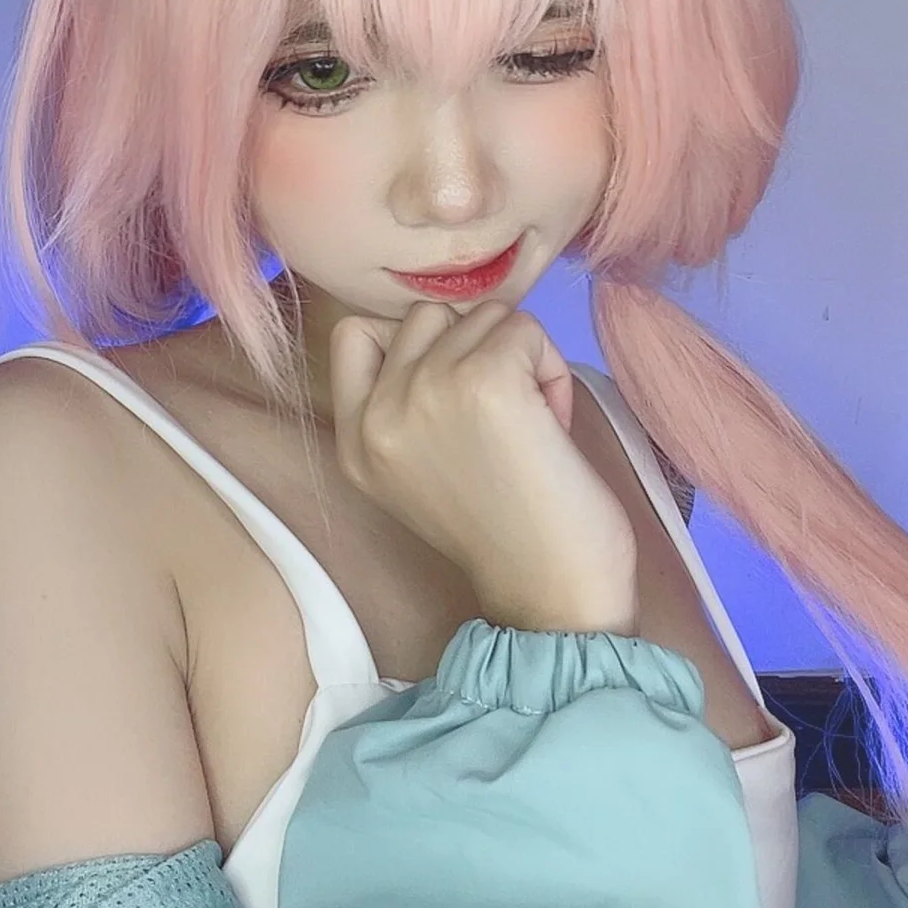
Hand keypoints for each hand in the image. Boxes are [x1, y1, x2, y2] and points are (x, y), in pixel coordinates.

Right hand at [329, 300, 638, 635]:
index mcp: (354, 440)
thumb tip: (452, 329)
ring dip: (521, 356)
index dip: (417, 343)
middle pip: (428, 314)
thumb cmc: (507, 532)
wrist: (551, 593)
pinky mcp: (485, 380)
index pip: (355, 333)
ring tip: (532, 423)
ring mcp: (427, 390)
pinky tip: (553, 420)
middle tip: (504, 414)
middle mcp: (377, 412)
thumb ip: (408, 404)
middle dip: (475, 346)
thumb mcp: (418, 471)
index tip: (455, 386)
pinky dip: (550, 365)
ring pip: (484, 314)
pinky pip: (526, 327)